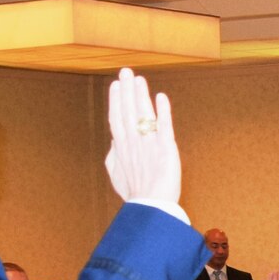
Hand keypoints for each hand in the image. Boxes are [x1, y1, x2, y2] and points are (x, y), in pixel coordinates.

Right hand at [102, 68, 180, 205]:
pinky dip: (163, 112)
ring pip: (143, 115)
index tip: (116, 85)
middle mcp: (133, 143)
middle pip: (128, 112)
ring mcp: (149, 145)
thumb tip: (113, 141)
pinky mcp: (166, 149)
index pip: (118, 119)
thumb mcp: (116, 174)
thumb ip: (114, 155)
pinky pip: (164, 127)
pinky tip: (162, 97)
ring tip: (139, 79)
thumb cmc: (135, 194)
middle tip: (126, 71)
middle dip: (127, 91)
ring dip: (141, 96)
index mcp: (122, 148)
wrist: (150, 208)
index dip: (116, 101)